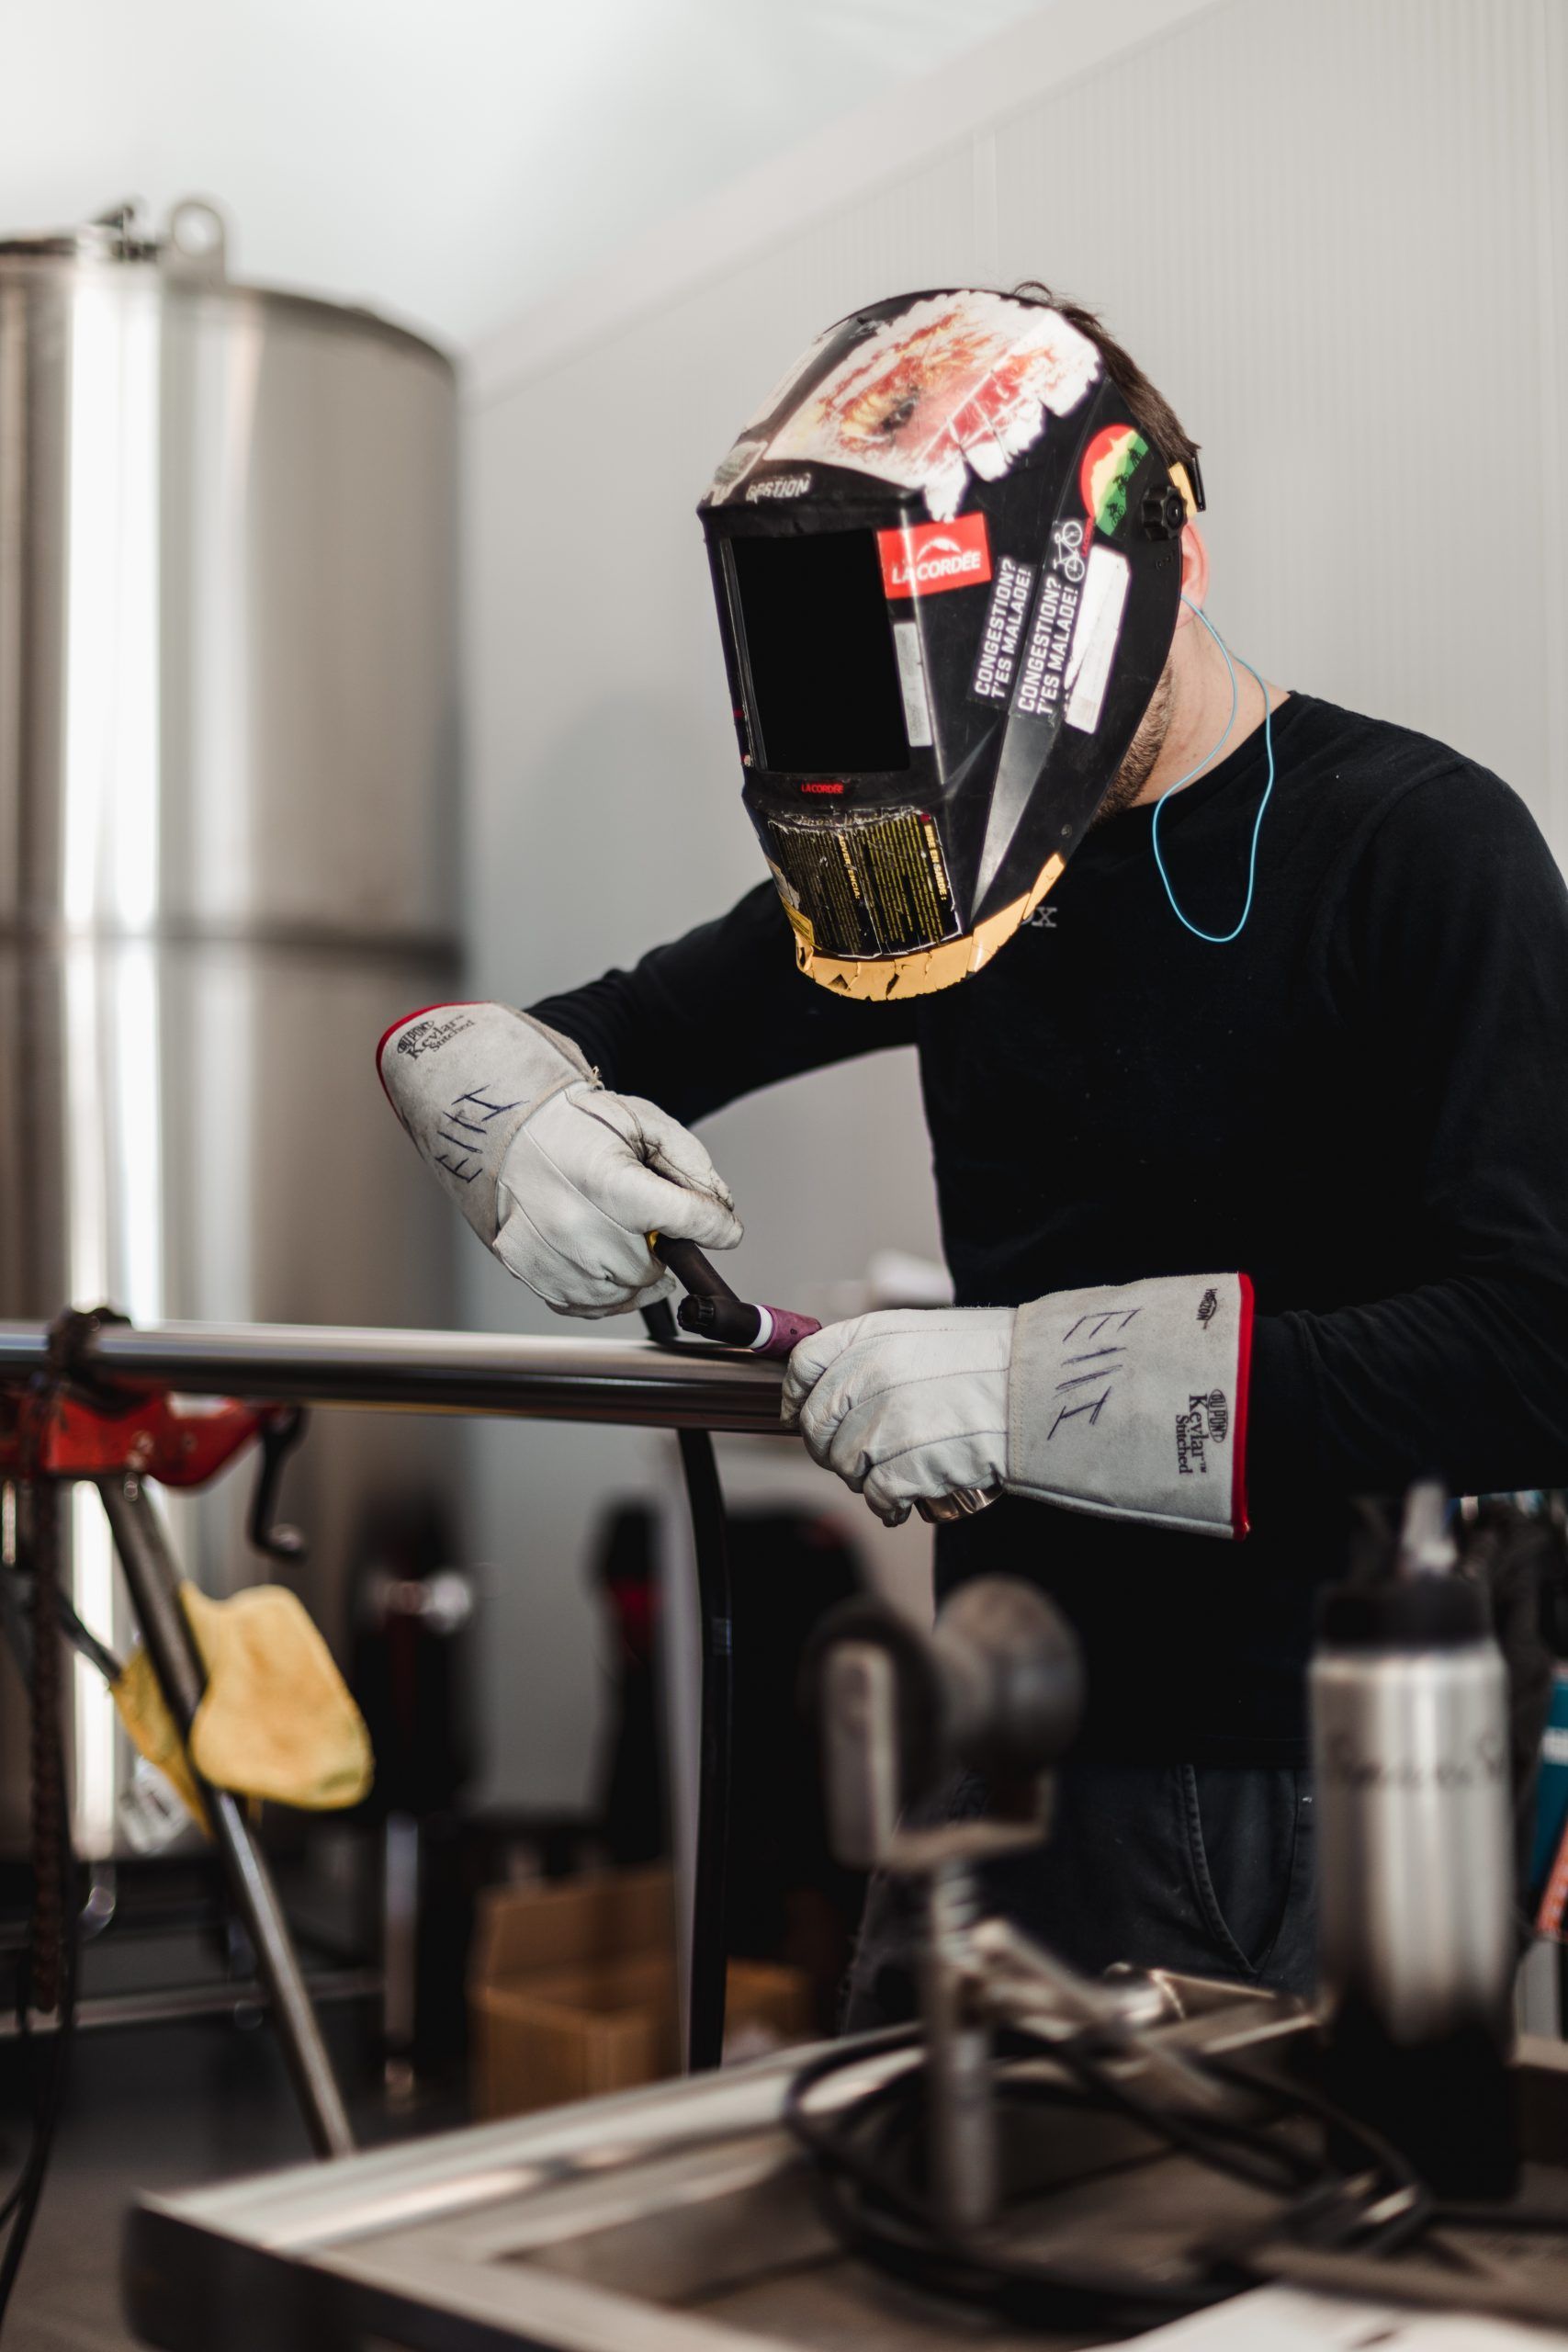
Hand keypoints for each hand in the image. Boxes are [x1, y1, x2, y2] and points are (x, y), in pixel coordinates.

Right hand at [378, 1003, 740, 1316]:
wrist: (500, 1129)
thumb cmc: (570, 1124)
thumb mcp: (640, 1122)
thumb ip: (689, 1164)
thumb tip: (720, 1211)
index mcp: (610, 1181)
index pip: (688, 1221)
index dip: (715, 1227)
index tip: (722, 1229)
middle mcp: (578, 1225)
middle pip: (653, 1267)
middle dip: (662, 1248)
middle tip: (650, 1223)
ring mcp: (552, 1256)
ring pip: (623, 1292)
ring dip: (634, 1271)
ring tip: (623, 1237)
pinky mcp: (532, 1273)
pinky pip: (587, 1304)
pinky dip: (604, 1288)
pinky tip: (600, 1257)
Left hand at [782, 1309, 1013, 1525]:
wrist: (1041, 1389)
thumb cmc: (992, 1363)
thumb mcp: (922, 1335)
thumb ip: (873, 1356)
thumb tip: (834, 1390)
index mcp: (871, 1336)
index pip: (804, 1366)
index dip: (798, 1397)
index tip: (801, 1415)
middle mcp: (870, 1375)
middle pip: (817, 1426)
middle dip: (830, 1447)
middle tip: (857, 1457)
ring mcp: (886, 1422)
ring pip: (844, 1465)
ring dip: (863, 1476)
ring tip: (895, 1471)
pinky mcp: (906, 1465)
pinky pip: (876, 1495)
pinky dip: (888, 1504)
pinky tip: (904, 1501)